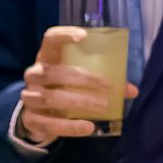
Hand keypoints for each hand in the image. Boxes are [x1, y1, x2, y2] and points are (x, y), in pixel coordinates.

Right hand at [14, 26, 135, 146]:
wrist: (36, 118)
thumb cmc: (60, 90)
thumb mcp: (76, 82)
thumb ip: (102, 83)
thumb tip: (132, 90)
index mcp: (46, 58)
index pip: (50, 39)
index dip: (64, 35)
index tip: (84, 37)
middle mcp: (34, 75)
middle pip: (54, 72)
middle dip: (83, 79)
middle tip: (107, 87)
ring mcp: (29, 97)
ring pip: (51, 97)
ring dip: (79, 101)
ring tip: (102, 106)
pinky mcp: (31, 120)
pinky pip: (50, 123)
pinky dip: (70, 126)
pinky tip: (88, 127)